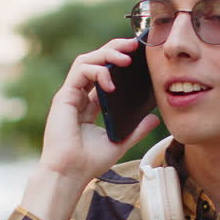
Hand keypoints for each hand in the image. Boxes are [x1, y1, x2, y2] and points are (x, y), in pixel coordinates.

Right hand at [39, 37, 160, 180]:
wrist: (70, 174)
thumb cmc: (89, 162)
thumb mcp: (120, 142)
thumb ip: (136, 130)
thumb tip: (155, 118)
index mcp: (89, 105)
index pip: (104, 74)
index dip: (118, 62)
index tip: (138, 56)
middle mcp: (78, 96)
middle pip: (95, 62)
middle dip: (114, 49)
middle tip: (134, 45)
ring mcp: (70, 95)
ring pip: (86, 61)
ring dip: (106, 54)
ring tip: (126, 57)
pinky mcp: (64, 97)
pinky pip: (80, 72)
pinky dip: (97, 71)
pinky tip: (111, 80)